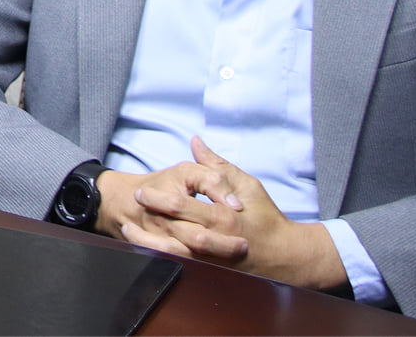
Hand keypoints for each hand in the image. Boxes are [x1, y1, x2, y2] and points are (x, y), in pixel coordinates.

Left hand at [120, 138, 347, 291]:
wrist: (286, 256)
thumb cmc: (267, 217)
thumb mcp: (247, 185)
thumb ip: (218, 165)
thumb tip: (196, 142)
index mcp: (224, 216)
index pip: (183, 205)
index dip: (159, 198)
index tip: (142, 191)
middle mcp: (217, 240)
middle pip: (174, 230)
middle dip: (150, 218)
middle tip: (131, 209)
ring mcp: (214, 261)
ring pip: (173, 254)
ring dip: (149, 244)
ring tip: (129, 231)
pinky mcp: (213, 272)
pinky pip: (182, 267)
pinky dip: (162, 259)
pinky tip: (147, 250)